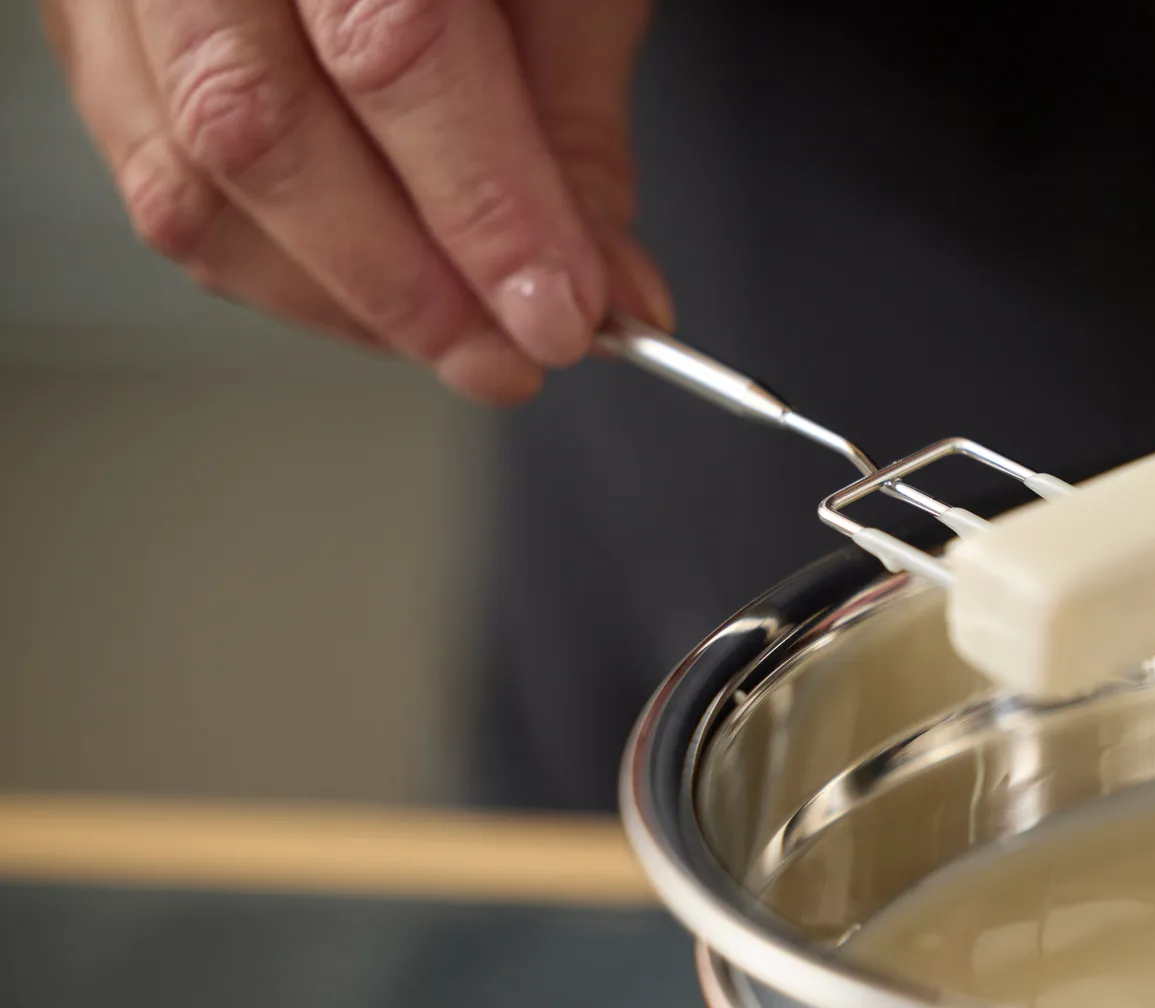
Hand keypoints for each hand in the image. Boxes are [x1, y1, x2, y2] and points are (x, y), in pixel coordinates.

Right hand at [41, 0, 673, 404]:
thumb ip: (570, 118)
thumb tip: (598, 292)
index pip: (390, 48)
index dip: (485, 208)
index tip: (563, 317)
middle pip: (257, 127)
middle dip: (406, 285)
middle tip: (510, 360)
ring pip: (188, 183)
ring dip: (340, 299)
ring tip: (457, 338)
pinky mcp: (88, 29)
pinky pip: (158, 185)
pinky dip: (278, 271)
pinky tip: (370, 296)